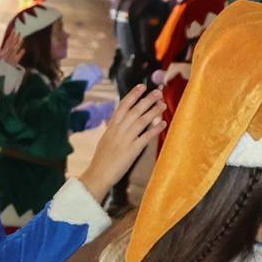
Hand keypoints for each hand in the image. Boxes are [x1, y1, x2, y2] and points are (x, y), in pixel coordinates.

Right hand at [78, 84, 164, 199]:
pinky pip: (146, 137)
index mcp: (111, 127)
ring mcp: (125, 140)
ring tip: (163, 105)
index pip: (123, 106)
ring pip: (142, 121)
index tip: (141, 86)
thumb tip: (114, 121)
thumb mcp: (104, 140)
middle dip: (147, 100)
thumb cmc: (101, 159)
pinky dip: (155, 129)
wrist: (98, 174)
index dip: (133, 95)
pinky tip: (163, 124)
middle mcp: (118, 131)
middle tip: (158, 92)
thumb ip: (112, 130)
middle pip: (135, 111)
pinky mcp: (132, 150)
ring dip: (153, 111)